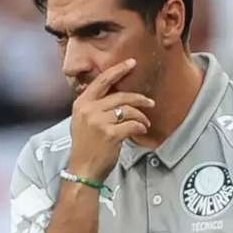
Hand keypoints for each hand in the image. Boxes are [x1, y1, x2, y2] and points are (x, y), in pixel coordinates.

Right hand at [68, 58, 154, 180]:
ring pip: (128, 110)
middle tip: (150, 102)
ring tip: (145, 122)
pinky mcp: (110, 134)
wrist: (83, 170)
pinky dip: (140, 126)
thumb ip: (95, 106)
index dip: (118, 70)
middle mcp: (88, 110)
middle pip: (120, 96)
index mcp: (81, 104)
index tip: (131, 63)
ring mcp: (99, 122)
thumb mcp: (83, 121)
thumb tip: (115, 95)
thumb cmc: (86, 146)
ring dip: (141, 116)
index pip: (101, 81)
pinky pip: (132, 124)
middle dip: (139, 98)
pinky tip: (141, 130)